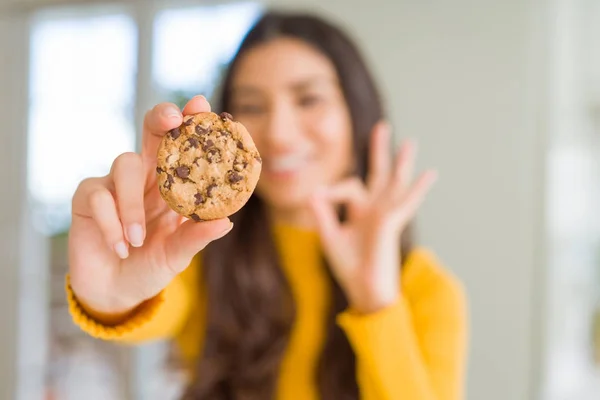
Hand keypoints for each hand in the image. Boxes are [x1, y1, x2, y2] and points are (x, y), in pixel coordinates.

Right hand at [69, 96, 232, 315]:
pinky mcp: (88, 197)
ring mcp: (115, 183)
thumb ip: (196, 237)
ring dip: (133, 203)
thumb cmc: (152, 264)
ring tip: (138, 238)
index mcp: (172, 184)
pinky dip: (111, 222)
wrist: (117, 291)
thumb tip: (226, 222)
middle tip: (172, 119)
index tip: (201, 106)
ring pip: (125, 164)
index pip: (183, 145)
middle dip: (161, 119)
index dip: (191, 122)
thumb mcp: (178, 253)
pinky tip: (120, 247)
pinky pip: (98, 196)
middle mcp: (146, 176)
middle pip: (151, 132)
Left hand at [310, 122, 436, 313]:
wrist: (364, 291)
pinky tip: (430, 174)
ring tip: (410, 142)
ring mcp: (386, 215)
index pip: (350, 186)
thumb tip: (313, 192)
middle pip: (379, 174)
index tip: (319, 197)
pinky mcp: (391, 224)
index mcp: (362, 211)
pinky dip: (417, 188)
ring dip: (402, 162)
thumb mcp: (330, 237)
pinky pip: (404, 202)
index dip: (333, 189)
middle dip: (379, 151)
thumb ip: (323, 214)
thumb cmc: (350, 268)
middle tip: (382, 127)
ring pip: (395, 182)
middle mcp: (376, 209)